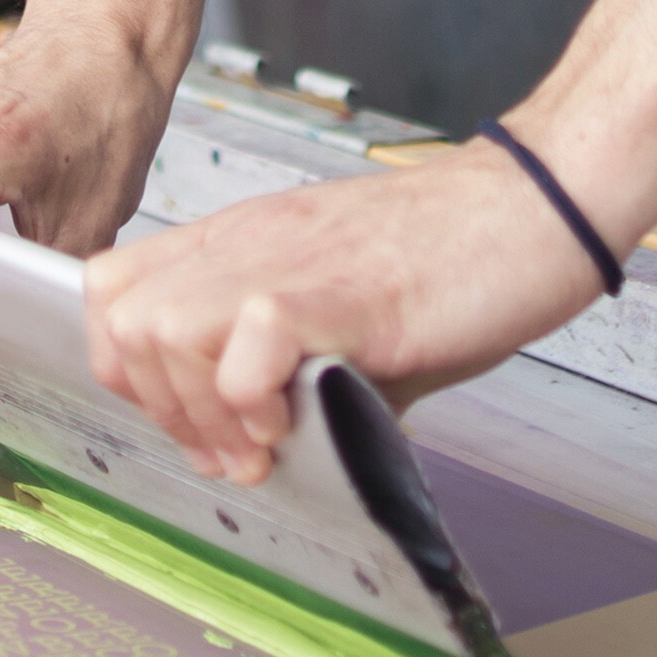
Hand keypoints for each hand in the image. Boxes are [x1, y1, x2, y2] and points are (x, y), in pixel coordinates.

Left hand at [82, 148, 606, 481]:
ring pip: (163, 329)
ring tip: (263, 442)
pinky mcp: (343, 292)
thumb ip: (304, 368)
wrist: (541, 206)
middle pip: (122, 318)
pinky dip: (254, 400)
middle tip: (229, 450)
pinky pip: (248, 345)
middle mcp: (252, 242)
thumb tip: (282, 447)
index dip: (133, 371)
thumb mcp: (352, 315)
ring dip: (202, 410)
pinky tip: (298, 418)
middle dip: (160, 407)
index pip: (115, 290)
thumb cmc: (462, 257)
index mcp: (247, 241)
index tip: (195, 425)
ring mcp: (290, 261)